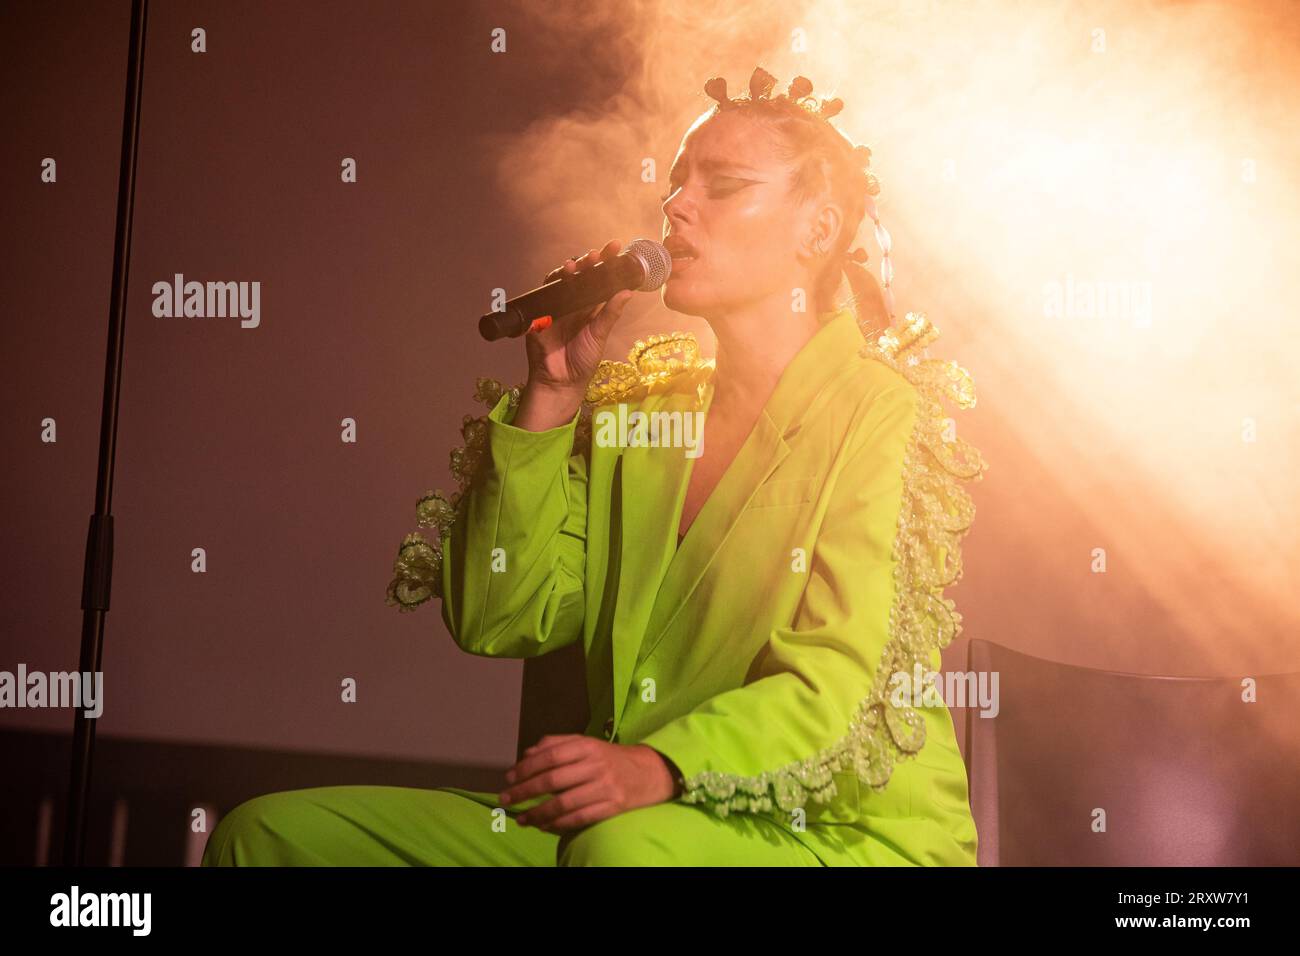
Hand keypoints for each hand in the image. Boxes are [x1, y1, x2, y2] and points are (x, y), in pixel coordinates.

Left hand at [499, 735, 676, 833]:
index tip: (508, 778)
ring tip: (522, 819)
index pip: (550, 755)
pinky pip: (580, 818)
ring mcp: (605, 787)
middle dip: (524, 792)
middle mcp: (596, 765)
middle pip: (553, 780)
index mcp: (586, 746)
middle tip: (505, 800)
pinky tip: (544, 826)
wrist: (648, 772)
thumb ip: (555, 744)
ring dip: (538, 813)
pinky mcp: (613, 807)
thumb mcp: (584, 743)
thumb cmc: (608, 758)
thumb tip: (526, 755)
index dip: (526, 768)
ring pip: (564, 803)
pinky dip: (559, 824)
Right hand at [522, 239, 634, 398]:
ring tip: (577, 265)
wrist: (560, 382)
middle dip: (589, 261)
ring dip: (569, 270)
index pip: (600, 280)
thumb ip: (610, 314)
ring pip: (561, 281)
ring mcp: (556, 307)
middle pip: (581, 275)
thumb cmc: (582, 361)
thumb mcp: (600, 335)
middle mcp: (574, 303)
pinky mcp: (540, 315)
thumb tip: (628, 292)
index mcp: (591, 307)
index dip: (607, 264)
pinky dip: (550, 285)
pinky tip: (559, 278)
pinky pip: (544, 295)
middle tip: (599, 253)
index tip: (617, 249)